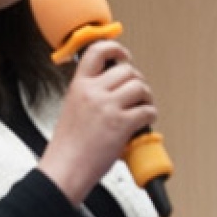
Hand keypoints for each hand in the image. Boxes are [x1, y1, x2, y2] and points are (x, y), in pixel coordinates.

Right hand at [37, 39, 157, 203]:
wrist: (65, 168)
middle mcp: (93, 92)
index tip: (124, 55)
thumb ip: (89, 94)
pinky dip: (151, 115)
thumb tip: (114, 88)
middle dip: (137, 80)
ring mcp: (107, 107)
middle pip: (127, 70)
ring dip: (147, 97)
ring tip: (144, 106)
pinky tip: (145, 122)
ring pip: (140, 87)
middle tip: (138, 93)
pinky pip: (147, 110)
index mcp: (78, 85)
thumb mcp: (72, 108)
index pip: (97, 51)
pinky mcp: (121, 124)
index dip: (115, 48)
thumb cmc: (67, 146)